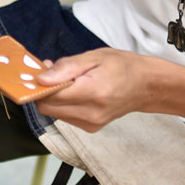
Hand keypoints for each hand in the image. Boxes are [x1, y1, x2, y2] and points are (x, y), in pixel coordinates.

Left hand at [35, 48, 154, 132]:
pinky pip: (64, 116)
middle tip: (52, 72)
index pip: (50, 96)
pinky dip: (63, 103)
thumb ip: (66, 67)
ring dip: (53, 97)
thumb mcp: (94, 57)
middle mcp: (91, 113)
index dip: (40, 83)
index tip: (41, 70)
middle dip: (44, 90)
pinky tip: (74, 90)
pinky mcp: (90, 128)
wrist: (144, 85)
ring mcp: (90, 124)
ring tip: (68, 79)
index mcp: (93, 92)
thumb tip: (42, 79)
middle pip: (47, 108)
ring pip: (54, 113)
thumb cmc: (122, 66)